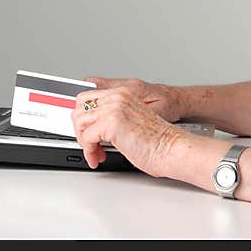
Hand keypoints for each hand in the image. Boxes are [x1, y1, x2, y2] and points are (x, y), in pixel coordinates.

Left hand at [70, 85, 185, 175]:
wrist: (171, 149)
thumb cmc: (157, 141)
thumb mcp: (131, 120)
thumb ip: (113, 117)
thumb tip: (92, 127)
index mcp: (123, 93)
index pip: (88, 97)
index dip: (84, 118)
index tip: (85, 132)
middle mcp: (117, 96)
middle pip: (79, 107)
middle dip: (80, 129)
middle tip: (90, 144)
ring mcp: (114, 107)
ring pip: (79, 121)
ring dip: (83, 141)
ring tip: (95, 153)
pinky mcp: (112, 122)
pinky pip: (86, 137)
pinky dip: (89, 151)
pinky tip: (98, 158)